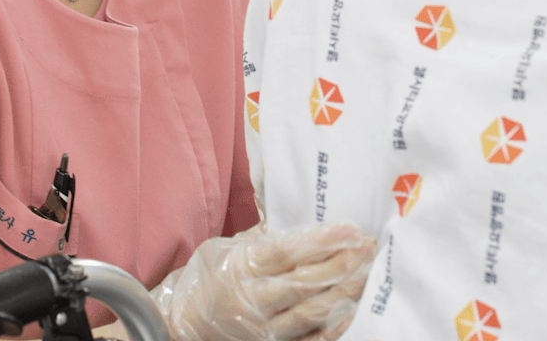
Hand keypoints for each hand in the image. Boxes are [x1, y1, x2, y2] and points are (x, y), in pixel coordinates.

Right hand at [154, 222, 375, 340]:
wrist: (178, 327)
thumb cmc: (203, 282)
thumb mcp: (222, 249)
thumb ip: (259, 237)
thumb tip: (293, 218)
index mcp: (242, 269)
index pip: (288, 253)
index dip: (323, 241)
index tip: (351, 229)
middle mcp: (253, 301)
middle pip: (306, 281)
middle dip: (342, 263)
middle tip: (368, 247)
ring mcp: (263, 329)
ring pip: (312, 311)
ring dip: (344, 291)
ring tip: (367, 273)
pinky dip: (332, 328)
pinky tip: (350, 311)